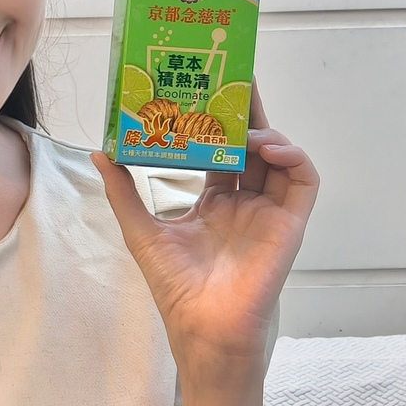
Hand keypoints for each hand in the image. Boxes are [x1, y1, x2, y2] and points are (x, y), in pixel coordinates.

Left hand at [93, 83, 318, 377]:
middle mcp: (245, 203)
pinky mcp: (290, 224)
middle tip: (235, 76)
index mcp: (214, 203)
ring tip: (244, 117)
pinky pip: (303, 181)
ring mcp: (269, 212)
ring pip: (278, 157)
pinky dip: (292, 156)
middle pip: (250, 146)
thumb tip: (102, 151)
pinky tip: (267, 145)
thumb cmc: (176, 287)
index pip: (219, 151)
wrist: (203, 328)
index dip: (215, 122)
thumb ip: (124, 191)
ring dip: (266, 131)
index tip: (204, 90)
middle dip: (245, 112)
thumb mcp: (142, 230)